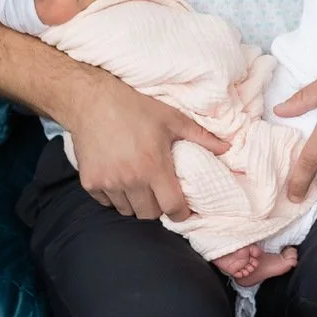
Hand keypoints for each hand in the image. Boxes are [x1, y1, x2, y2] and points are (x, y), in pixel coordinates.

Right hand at [66, 74, 228, 220]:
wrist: (93, 101)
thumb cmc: (135, 107)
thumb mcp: (172, 118)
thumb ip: (201, 137)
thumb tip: (227, 148)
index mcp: (153, 167)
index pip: (171, 207)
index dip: (181, 213)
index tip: (183, 209)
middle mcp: (130, 179)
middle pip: (148, 214)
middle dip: (158, 208)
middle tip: (160, 193)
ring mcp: (108, 183)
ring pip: (127, 210)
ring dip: (136, 203)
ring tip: (140, 185)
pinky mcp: (90, 183)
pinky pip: (106, 203)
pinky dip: (115, 197)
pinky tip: (119, 179)